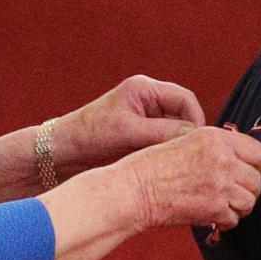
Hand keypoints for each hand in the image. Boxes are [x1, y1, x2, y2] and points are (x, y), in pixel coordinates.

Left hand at [57, 75, 205, 172]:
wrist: (62, 154)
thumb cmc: (89, 135)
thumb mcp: (128, 132)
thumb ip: (163, 133)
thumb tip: (196, 138)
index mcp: (145, 89)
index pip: (186, 100)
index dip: (197, 121)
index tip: (199, 145)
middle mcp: (149, 101)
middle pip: (185, 117)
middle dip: (189, 137)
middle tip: (191, 160)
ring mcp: (146, 121)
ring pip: (176, 134)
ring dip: (177, 149)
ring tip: (176, 167)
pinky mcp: (141, 139)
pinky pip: (164, 146)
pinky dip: (167, 157)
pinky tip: (165, 171)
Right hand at [127, 125, 260, 235]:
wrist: (136, 189)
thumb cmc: (153, 166)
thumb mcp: (187, 141)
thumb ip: (215, 148)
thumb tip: (238, 161)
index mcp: (216, 139)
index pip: (258, 153)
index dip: (258, 166)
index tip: (251, 173)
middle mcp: (223, 159)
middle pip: (256, 180)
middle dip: (248, 190)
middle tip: (235, 195)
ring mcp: (220, 185)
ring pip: (249, 201)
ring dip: (239, 207)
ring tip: (224, 207)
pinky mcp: (214, 208)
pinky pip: (234, 219)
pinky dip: (226, 221)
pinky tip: (213, 216)